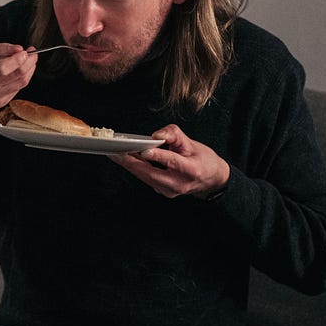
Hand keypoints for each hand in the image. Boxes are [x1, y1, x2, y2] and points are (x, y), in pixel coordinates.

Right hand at [0, 43, 37, 112]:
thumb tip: (19, 49)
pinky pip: (17, 91)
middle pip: (18, 76)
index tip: (27, 51)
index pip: (6, 67)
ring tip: (29, 62)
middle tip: (33, 55)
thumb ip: (0, 49)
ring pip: (21, 84)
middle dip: (30, 63)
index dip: (21, 58)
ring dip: (29, 71)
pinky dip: (21, 80)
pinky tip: (19, 73)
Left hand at [111, 124, 230, 198]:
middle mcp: (179, 184)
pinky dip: (136, 169)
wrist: (211, 180)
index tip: (144, 150)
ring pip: (145, 177)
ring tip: (115, 155)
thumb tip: (155, 134)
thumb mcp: (192, 143)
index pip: (172, 162)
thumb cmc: (203, 159)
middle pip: (151, 174)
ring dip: (130, 166)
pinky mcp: (163, 191)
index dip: (158, 156)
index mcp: (191, 170)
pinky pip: (146, 179)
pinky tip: (126, 160)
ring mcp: (170, 191)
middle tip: (116, 153)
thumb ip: (174, 135)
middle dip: (132, 163)